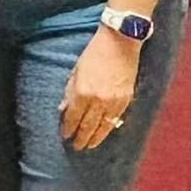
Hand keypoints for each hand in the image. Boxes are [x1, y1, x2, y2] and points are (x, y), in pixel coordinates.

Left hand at [60, 28, 139, 151]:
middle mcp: (98, 100)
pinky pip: (116, 119)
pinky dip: (109, 128)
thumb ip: (69, 92)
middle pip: (88, 126)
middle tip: (76, 146)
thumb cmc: (94, 54)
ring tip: (89, 145)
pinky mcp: (126, 99)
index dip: (68, 128)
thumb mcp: (75, 71)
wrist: (120, 43)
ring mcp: (114, 101)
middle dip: (81, 138)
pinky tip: (104, 132)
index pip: (73, 117)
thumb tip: (63, 109)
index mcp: (83, 92)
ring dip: (95, 138)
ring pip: (104, 126)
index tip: (65, 136)